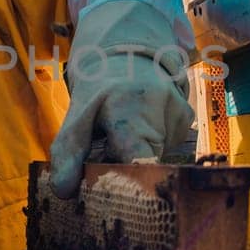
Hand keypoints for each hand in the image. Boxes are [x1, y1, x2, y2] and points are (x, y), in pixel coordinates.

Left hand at [50, 0, 195, 198]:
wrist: (125, 53)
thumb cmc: (97, 89)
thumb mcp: (75, 117)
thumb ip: (68, 154)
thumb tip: (63, 192)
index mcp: (132, 107)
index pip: (140, 162)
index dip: (129, 186)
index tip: (113, 196)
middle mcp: (163, 106)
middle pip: (148, 164)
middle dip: (126, 170)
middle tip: (107, 156)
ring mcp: (180, 111)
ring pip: (158, 157)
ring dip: (137, 155)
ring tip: (122, 134)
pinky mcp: (187, 116)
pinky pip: (167, 146)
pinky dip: (150, 144)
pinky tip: (139, 126)